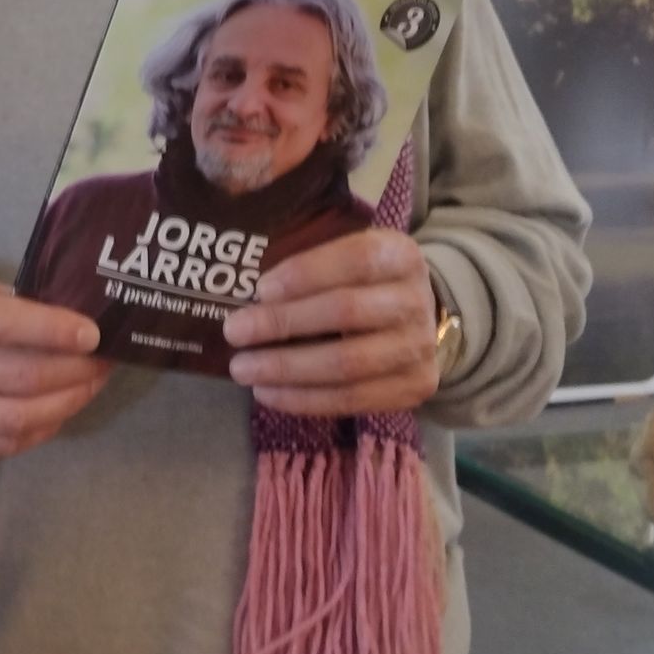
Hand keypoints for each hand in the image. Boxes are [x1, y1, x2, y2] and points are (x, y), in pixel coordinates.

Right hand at [0, 266, 106, 460]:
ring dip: (67, 402)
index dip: (55, 332)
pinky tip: (61, 409)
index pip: (5, 328)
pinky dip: (41, 429)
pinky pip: (3, 444)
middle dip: (76, 370)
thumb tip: (69, 319)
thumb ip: (9, 303)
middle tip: (104, 359)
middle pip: (21, 378)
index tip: (93, 332)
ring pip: (18, 418)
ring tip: (91, 384)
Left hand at [222, 231, 439, 415]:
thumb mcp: (350, 253)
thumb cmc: (364, 281)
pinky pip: (353, 400)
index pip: (356, 260)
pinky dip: (305, 399)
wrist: (418, 318)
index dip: (306, 273)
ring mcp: (419, 348)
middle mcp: (416, 301)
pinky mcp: (415, 387)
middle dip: (283, 323)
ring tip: (243, 369)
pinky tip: (268, 392)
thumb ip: (311, 257)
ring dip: (287, 369)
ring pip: (347, 364)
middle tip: (234, 331)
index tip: (260, 288)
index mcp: (400, 255)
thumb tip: (244, 281)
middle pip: (346, 312)